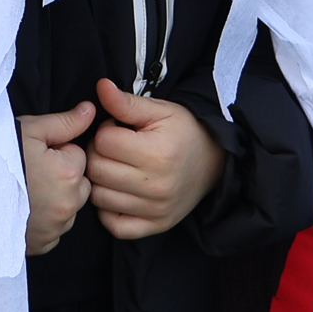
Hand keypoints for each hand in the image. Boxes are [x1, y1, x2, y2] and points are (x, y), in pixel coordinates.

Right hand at [18, 102, 93, 255]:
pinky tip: (23, 209)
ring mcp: (55, 228)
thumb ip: (65, 122)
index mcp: (69, 173)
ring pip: (68, 209)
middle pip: (78, 185)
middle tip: (32, 172)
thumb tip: (90, 110)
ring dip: (55, 201)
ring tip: (25, 191)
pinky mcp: (42, 244)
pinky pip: (54, 231)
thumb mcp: (30, 130)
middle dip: (62, 177)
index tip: (37, 154)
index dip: (58, 151)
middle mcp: (68, 204)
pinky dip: (44, 222)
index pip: (78, 156)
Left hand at [86, 79, 225, 240]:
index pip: (103, 141)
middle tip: (114, 148)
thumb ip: (126, 102)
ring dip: (100, 181)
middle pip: (97, 169)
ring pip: (99, 197)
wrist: (216, 160)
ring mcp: (156, 210)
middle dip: (98, 153)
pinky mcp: (156, 226)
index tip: (118, 129)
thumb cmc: (184, 131)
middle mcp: (157, 186)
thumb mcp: (159, 110)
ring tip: (116, 167)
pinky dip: (109, 210)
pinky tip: (118, 193)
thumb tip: (100, 85)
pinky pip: (114, 225)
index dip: (105, 130)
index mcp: (157, 154)